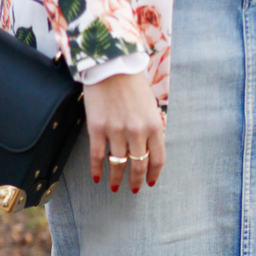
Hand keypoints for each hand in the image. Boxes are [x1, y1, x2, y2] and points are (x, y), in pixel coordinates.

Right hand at [82, 72, 165, 192]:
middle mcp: (137, 132)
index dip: (153, 174)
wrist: (111, 66)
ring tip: (114, 187)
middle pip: (138, 166)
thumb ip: (151, 128)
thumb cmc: (132, 84)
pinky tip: (97, 178)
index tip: (149, 183)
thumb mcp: (150, 107)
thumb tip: (148, 149)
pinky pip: (98, 156)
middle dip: (135, 181)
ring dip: (116, 179)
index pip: (158, 159)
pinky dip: (97, 170)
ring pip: (118, 164)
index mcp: (154, 126)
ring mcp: (117, 131)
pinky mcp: (98, 129)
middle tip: (132, 190)